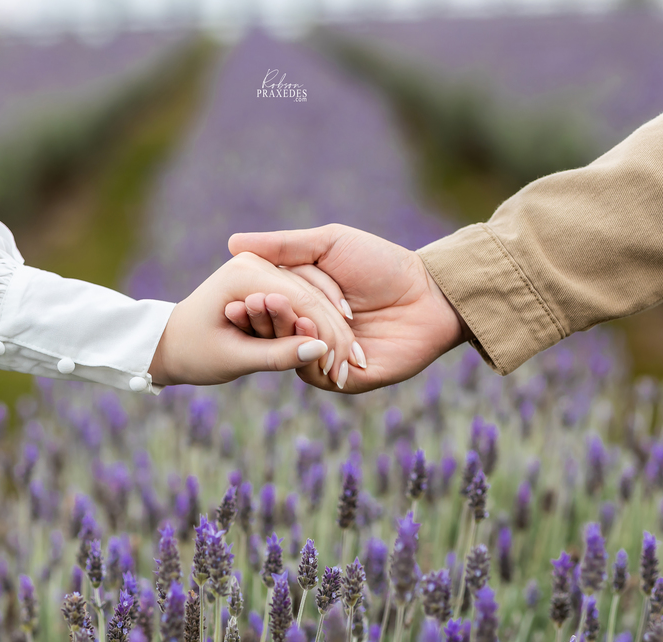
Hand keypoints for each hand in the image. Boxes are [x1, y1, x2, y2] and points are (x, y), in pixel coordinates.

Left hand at [148, 252, 356, 386]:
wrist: (169, 343)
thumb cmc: (194, 354)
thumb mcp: (235, 360)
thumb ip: (278, 355)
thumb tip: (319, 352)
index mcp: (244, 274)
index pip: (301, 301)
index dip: (326, 334)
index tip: (343, 368)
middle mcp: (255, 262)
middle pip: (311, 295)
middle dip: (335, 331)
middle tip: (356, 366)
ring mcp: (264, 266)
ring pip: (314, 294)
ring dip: (334, 324)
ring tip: (353, 360)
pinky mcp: (270, 277)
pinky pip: (307, 295)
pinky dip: (324, 317)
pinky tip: (340, 342)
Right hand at [228, 224, 468, 392]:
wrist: (429, 293)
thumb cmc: (381, 263)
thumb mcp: (329, 244)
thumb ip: (286, 245)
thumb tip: (233, 242)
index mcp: (301, 302)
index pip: (265, 306)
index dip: (250, 303)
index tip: (233, 298)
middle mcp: (310, 331)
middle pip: (273, 334)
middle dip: (266, 320)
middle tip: (257, 306)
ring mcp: (326, 357)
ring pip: (292, 355)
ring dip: (290, 337)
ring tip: (295, 318)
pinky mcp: (346, 378)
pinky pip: (316, 374)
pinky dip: (313, 358)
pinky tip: (318, 339)